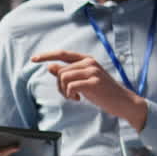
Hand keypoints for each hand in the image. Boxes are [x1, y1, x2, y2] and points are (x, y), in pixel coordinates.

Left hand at [31, 50, 148, 130]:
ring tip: (73, 97)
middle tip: (68, 95)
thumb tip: (50, 66)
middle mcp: (89, 62)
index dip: (46, 55)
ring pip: (63, 78)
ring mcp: (92, 71)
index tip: (33, 59)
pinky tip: (78, 99)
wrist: (123, 102)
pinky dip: (70, 95)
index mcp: (86, 59)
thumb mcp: (84, 81)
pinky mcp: (94, 82)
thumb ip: (69, 73)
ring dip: (64, 91)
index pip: (62, 54)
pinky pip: (70, 86)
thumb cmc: (103, 92)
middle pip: (60, 70)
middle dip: (59, 86)